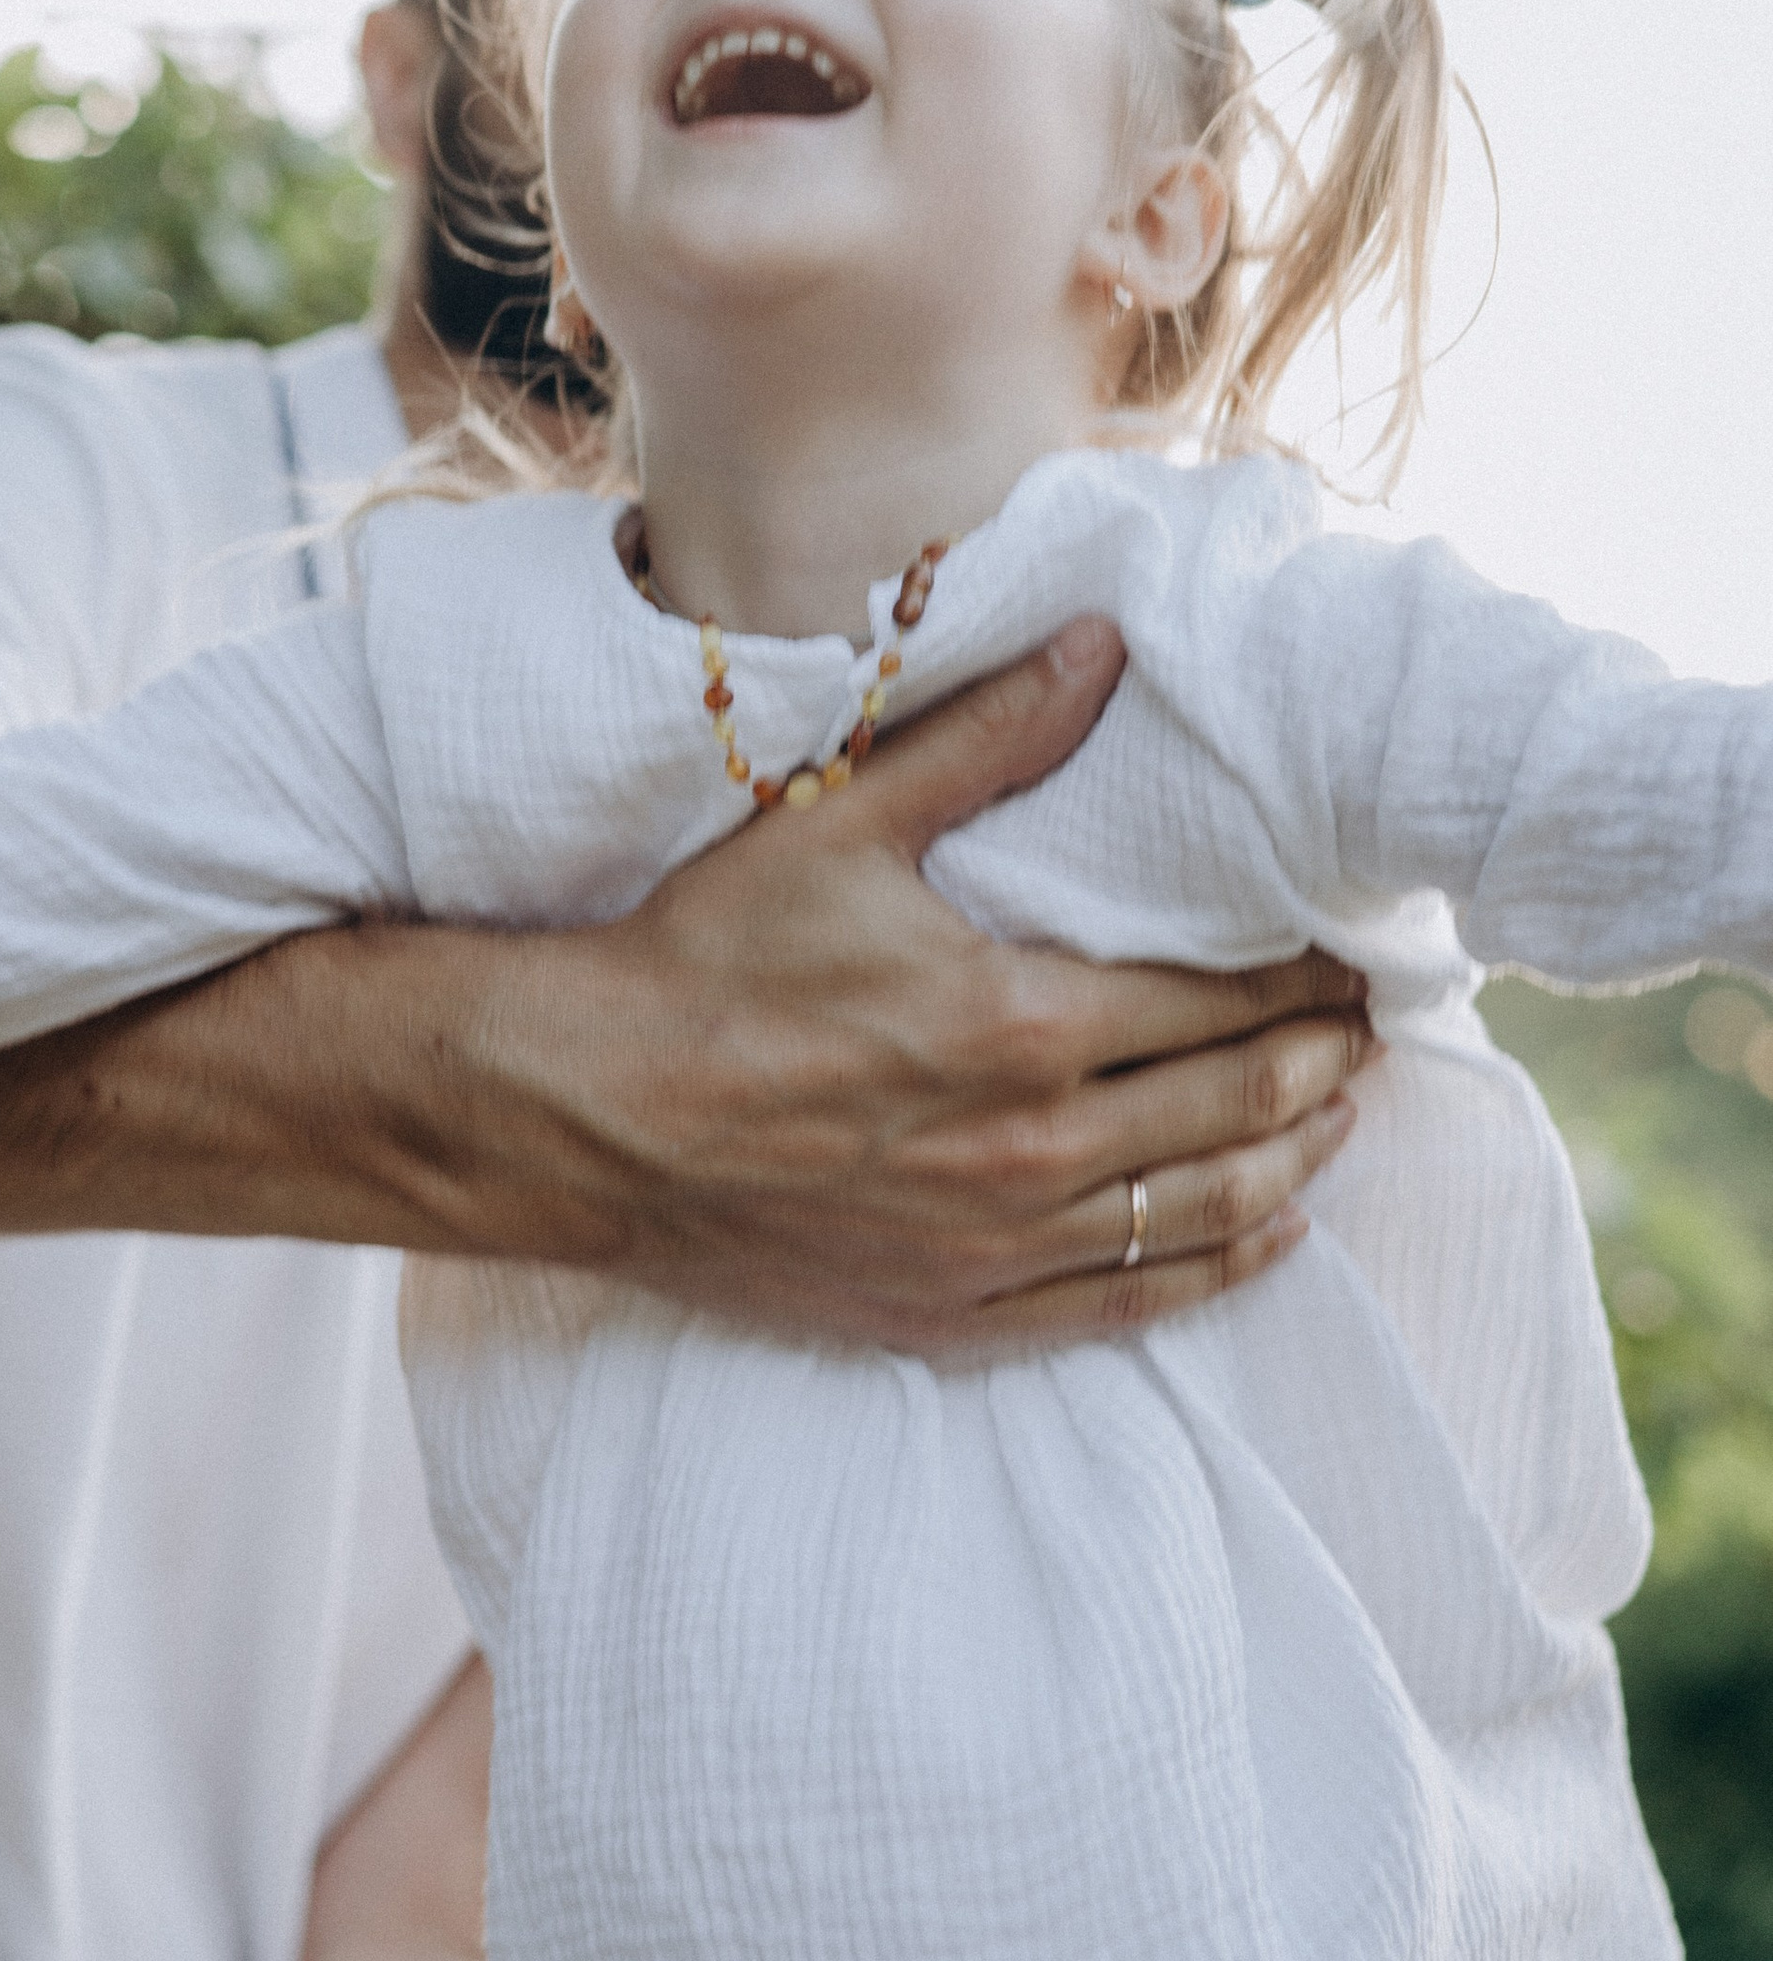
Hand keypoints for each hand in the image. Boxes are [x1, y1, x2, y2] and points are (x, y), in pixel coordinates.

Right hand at [481, 615, 1371, 1353]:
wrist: (588, 1116)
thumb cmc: (705, 963)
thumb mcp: (842, 827)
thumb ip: (989, 741)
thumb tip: (1103, 647)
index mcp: (1026, 1023)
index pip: (1227, 998)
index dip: (1309, 974)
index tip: (1354, 948)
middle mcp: (1036, 1149)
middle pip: (1242, 1104)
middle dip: (1327, 1059)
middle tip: (1373, 1021)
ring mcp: (1001, 1246)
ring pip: (1208, 1211)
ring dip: (1298, 1158)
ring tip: (1341, 1114)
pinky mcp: (957, 1313)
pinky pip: (1128, 1302)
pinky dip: (1219, 1268)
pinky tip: (1268, 1232)